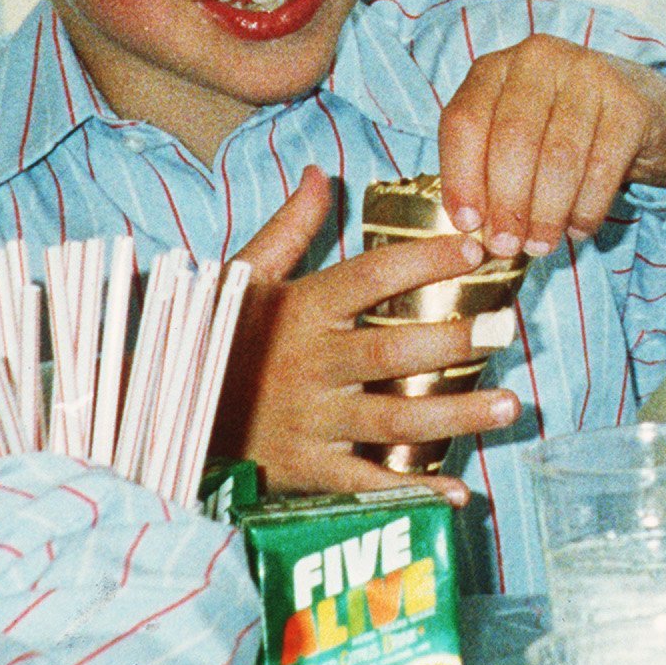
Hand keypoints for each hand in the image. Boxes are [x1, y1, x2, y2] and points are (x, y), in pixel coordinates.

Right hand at [217, 166, 520, 498]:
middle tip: (506, 330)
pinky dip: (410, 490)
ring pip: (392, 417)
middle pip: (392, 350)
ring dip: (454, 414)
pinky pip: (365, 482)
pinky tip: (456, 491)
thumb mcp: (240, 278)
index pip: (371, 276)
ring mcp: (309, 420)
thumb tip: (320, 173)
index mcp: (300, 310)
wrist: (157, 414)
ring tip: (509, 404)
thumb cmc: (208, 338)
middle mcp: (310, 364)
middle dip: (454, 340)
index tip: (475, 250)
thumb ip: (289, 228)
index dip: (424, 260)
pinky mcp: (305, 469)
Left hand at [438, 35, 665, 256]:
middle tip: (508, 247)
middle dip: (507, 203)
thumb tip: (471, 229)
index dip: (461, 177)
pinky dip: (586, 208)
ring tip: (541, 245)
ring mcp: (589, 74)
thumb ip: (486, 173)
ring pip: (558, 157)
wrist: (644, 113)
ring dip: (546, 213)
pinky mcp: (630, 103)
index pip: (465, 121)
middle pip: (513, 139)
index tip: (467, 225)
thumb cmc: (561, 132)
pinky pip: (602, 167)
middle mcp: (540, 59)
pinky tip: (578, 227)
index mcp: (497, 68)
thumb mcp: (515, 141)